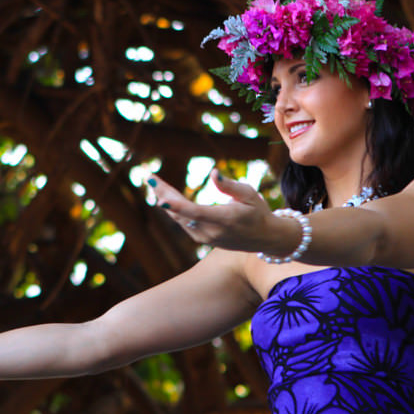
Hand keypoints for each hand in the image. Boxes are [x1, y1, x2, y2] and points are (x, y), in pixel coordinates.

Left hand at [149, 169, 274, 251]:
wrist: (264, 239)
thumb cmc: (258, 211)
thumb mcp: (249, 194)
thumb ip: (229, 185)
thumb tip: (213, 173)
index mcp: (224, 219)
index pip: (195, 213)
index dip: (176, 206)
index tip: (161, 198)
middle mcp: (212, 232)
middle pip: (181, 214)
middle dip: (164, 195)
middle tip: (149, 178)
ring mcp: (205, 238)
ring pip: (179, 219)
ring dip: (166, 200)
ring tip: (153, 183)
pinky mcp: (202, 240)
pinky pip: (183, 223)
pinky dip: (173, 210)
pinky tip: (164, 196)